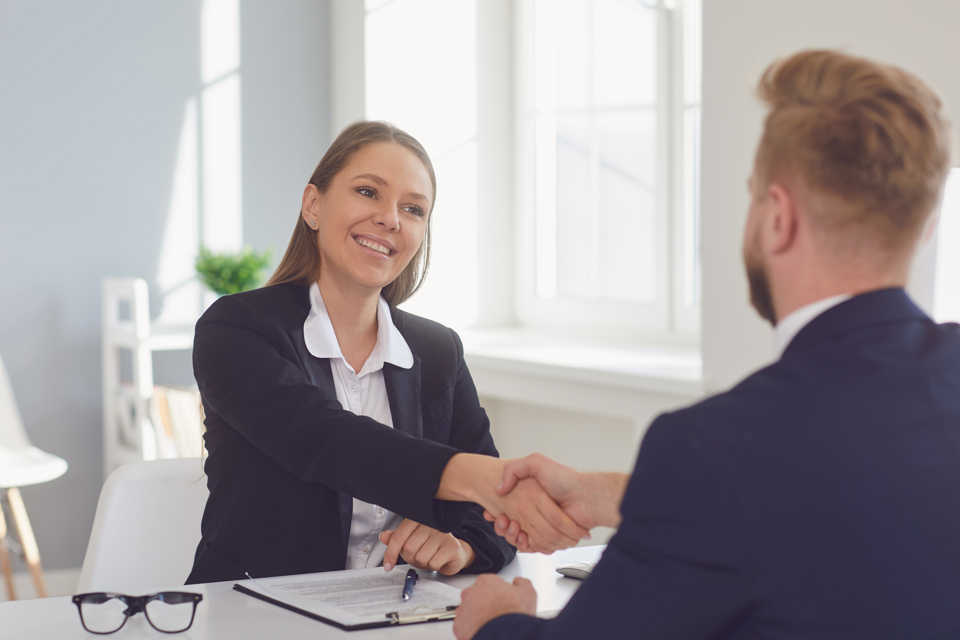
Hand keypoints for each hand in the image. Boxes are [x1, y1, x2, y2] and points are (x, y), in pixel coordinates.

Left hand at [380, 519, 474, 574]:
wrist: (454, 552)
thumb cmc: (431, 546)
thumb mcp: (411, 542)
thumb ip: (397, 539)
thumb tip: (383, 536)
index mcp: (418, 520)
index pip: (399, 536)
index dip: (391, 553)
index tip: (388, 565)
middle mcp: (430, 524)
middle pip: (409, 548)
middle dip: (411, 558)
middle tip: (418, 556)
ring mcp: (442, 534)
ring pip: (421, 557)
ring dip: (423, 563)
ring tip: (429, 557)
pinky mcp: (452, 546)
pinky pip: (433, 563)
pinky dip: (434, 566)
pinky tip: (438, 559)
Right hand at [437, 454, 588, 552]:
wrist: (587, 496)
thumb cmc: (565, 478)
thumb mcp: (535, 463)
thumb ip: (514, 470)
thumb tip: (499, 488)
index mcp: (531, 496)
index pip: (507, 509)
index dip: (497, 513)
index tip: (493, 513)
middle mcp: (537, 511)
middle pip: (512, 525)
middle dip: (504, 526)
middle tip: (502, 521)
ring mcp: (544, 525)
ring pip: (521, 538)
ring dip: (513, 536)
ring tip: (513, 528)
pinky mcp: (552, 538)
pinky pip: (535, 547)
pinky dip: (528, 545)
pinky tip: (523, 538)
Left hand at [453, 575, 536, 639]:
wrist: (503, 635)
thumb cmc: (512, 614)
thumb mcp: (528, 592)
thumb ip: (522, 583)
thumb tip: (519, 582)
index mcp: (486, 581)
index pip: (491, 584)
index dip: (500, 593)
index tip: (506, 601)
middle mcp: (470, 593)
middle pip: (478, 596)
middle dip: (487, 603)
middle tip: (499, 614)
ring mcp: (463, 610)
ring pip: (470, 611)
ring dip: (478, 616)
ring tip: (492, 625)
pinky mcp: (458, 626)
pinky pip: (465, 626)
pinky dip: (472, 629)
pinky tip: (484, 631)